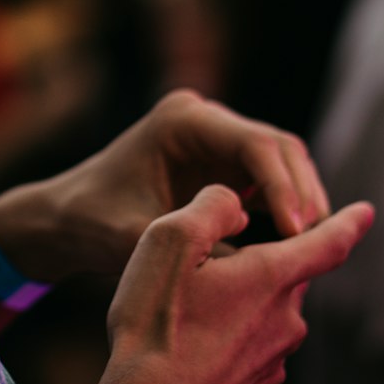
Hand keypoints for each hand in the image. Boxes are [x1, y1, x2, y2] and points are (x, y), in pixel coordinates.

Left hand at [0, 88, 331, 283]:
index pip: (254, 143)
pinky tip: (295, 249)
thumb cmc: (92, 223)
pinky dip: (285, 210)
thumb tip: (267, 263)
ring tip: (313, 252)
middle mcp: (204, 121)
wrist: (64, 219)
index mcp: (182, 120)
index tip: (299, 233)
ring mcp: (214, 141)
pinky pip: (268, 182)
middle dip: (302, 194)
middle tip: (318, 245)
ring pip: (281, 164)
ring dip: (300, 202)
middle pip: (278, 148)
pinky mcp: (221, 166)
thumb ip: (200, 246)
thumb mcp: (142, 239)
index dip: (283, 187)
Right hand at [97, 184, 373, 383]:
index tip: (366, 211)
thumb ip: (213, 206)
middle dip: (256, 267)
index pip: (327, 243)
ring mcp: (272, 364)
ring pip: (263, 317)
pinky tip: (186, 350)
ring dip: (236, 307)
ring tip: (184, 315)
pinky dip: (225, 343)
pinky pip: (247, 352)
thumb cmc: (156, 325)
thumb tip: (238, 204)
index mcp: (272, 278)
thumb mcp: (170, 240)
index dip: (348, 223)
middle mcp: (285, 322)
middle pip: (283, 279)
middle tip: (207, 268)